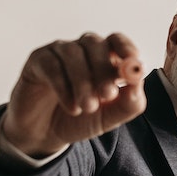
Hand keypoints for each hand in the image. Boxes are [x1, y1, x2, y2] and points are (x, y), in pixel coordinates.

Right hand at [3, 32, 145, 156]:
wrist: (45, 135)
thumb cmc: (81, 120)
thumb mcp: (110, 117)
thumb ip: (129, 102)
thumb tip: (138, 83)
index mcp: (104, 58)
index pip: (117, 40)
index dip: (125, 47)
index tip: (133, 60)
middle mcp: (82, 50)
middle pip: (95, 44)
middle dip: (103, 70)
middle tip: (107, 95)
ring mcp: (59, 52)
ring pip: (73, 53)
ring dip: (83, 82)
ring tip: (87, 108)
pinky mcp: (38, 60)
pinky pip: (51, 65)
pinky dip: (63, 87)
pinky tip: (71, 107)